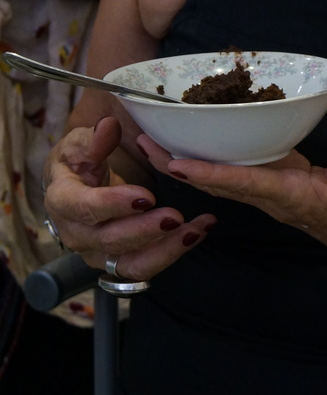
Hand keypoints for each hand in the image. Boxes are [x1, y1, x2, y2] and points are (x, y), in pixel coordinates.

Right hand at [43, 116, 216, 280]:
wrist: (72, 191)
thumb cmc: (76, 163)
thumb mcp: (78, 144)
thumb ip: (93, 139)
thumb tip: (107, 127)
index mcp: (62, 201)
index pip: (85, 208)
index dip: (114, 204)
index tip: (145, 196)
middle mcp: (77, 234)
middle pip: (110, 240)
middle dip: (145, 230)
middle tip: (176, 216)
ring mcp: (97, 252)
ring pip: (130, 263)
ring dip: (165, 250)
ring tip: (194, 231)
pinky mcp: (116, 262)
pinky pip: (144, 267)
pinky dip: (172, 253)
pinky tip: (195, 234)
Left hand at [138, 81, 326, 282]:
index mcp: (291, 196)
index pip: (241, 183)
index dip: (205, 173)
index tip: (173, 161)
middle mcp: (273, 198)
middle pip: (217, 182)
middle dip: (178, 164)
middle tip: (142, 140)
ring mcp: (272, 195)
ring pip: (223, 180)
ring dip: (189, 163)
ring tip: (156, 140)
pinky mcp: (278, 189)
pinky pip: (239, 175)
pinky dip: (215, 160)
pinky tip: (203, 141)